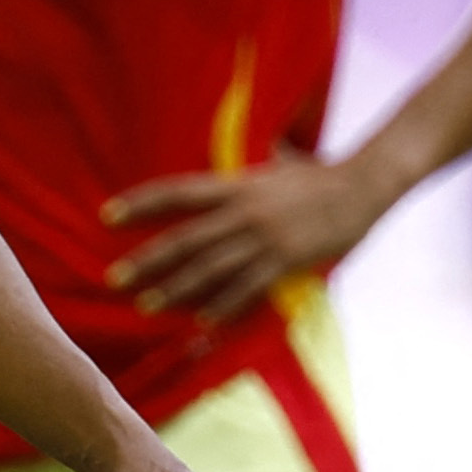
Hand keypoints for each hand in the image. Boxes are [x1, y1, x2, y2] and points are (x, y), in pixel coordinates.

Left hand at [105, 150, 400, 324]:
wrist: (364, 186)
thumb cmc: (319, 173)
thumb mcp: (277, 161)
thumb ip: (249, 163)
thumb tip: (232, 148)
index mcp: (237, 184)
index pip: (177, 192)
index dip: (140, 203)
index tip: (107, 215)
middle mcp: (244, 212)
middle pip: (185, 239)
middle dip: (147, 260)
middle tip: (113, 278)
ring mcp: (265, 240)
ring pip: (210, 270)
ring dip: (176, 290)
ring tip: (146, 306)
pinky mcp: (287, 263)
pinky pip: (248, 290)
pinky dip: (224, 307)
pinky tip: (202, 323)